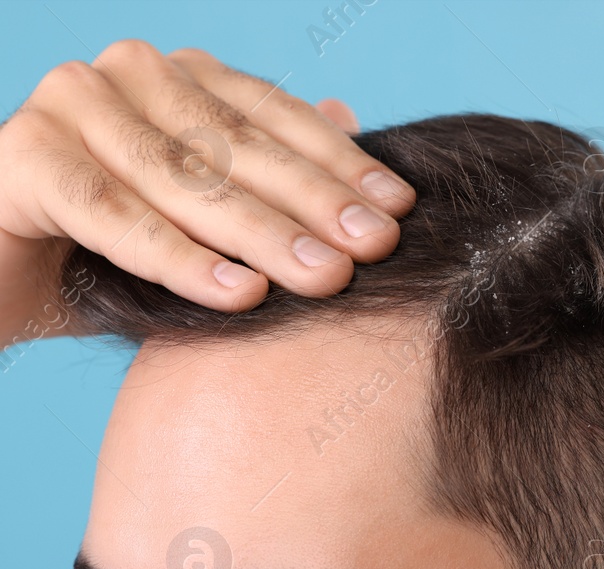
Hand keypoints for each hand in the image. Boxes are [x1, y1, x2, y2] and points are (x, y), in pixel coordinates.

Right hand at [0, 39, 414, 346]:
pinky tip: (241, 296)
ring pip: (187, 181)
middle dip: (314, 203)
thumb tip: (352, 119)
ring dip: (262, 234)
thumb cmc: (111, 249)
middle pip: (239, 147)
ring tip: (324, 278)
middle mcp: (124, 75)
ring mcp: (69, 106)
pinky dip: (182, 260)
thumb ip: (263, 166)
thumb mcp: (202, 214)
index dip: (342, 164)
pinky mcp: (22, 156)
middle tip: (374, 249)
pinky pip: (117, 217)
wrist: (0, 280)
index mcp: (179, 77)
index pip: (276, 118)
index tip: (400, 212)